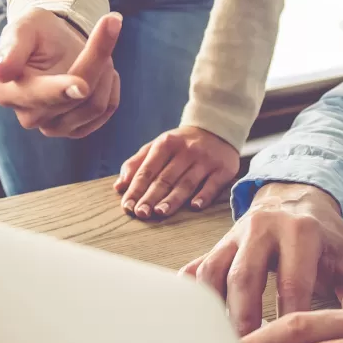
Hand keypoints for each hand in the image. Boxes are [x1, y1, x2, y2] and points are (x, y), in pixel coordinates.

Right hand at [0, 9, 122, 137]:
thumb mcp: (23, 28)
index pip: (42, 94)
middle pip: (76, 97)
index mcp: (7, 93)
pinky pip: (108, 107)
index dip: (62, 89)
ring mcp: (53, 127)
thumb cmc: (36, 32)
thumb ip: (12, 48)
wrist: (52, 44)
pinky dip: (110, 84)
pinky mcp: (76, 130)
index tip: (82, 85)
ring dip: (105, 69)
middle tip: (108, 24)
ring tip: (94, 47)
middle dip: (97, 58)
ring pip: (96, 105)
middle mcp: (29, 117)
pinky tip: (99, 69)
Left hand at [114, 125, 238, 218]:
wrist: (217, 129)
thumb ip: (137, 163)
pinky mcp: (223, 168)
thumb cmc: (181, 143)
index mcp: (166, 144)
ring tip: (160, 212)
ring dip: (173, 199)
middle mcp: (186, 150)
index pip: (148, 169)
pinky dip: (204, 196)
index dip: (136, 188)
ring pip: (186, 182)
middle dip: (151, 196)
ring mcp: (205, 160)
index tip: (128, 206)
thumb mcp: (158, 146)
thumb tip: (119, 186)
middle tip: (141, 213)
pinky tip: (194, 207)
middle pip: (165, 178)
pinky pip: (212, 184)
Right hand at [182, 182, 342, 335]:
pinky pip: (198, 270)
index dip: (288, 323)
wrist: (300, 197)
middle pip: (244, 277)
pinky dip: (193, 298)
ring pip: (214, 273)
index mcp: (301, 231)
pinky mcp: (218, 244)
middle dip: (242, 321)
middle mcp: (263, 227)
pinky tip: (194, 327)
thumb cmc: (327, 238)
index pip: (291, 284)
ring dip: (214, 313)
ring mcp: (235, 234)